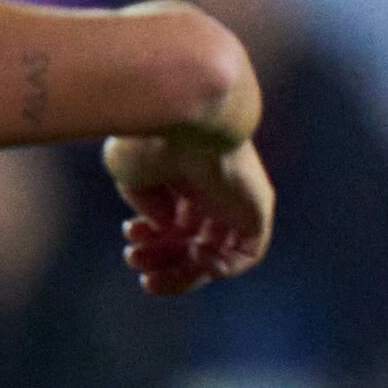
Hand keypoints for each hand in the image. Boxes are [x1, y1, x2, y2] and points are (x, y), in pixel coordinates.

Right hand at [105, 130, 273, 296]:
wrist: (187, 114)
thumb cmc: (152, 137)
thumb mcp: (134, 173)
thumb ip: (147, 201)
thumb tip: (164, 224)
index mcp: (185, 182)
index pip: (176, 226)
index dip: (150, 241)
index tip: (129, 236)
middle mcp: (214, 193)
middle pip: (192, 244)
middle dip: (161, 261)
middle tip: (135, 262)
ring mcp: (237, 202)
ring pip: (216, 256)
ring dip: (183, 273)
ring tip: (154, 273)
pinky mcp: (257, 210)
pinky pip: (247, 256)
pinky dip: (220, 267)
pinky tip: (195, 255)